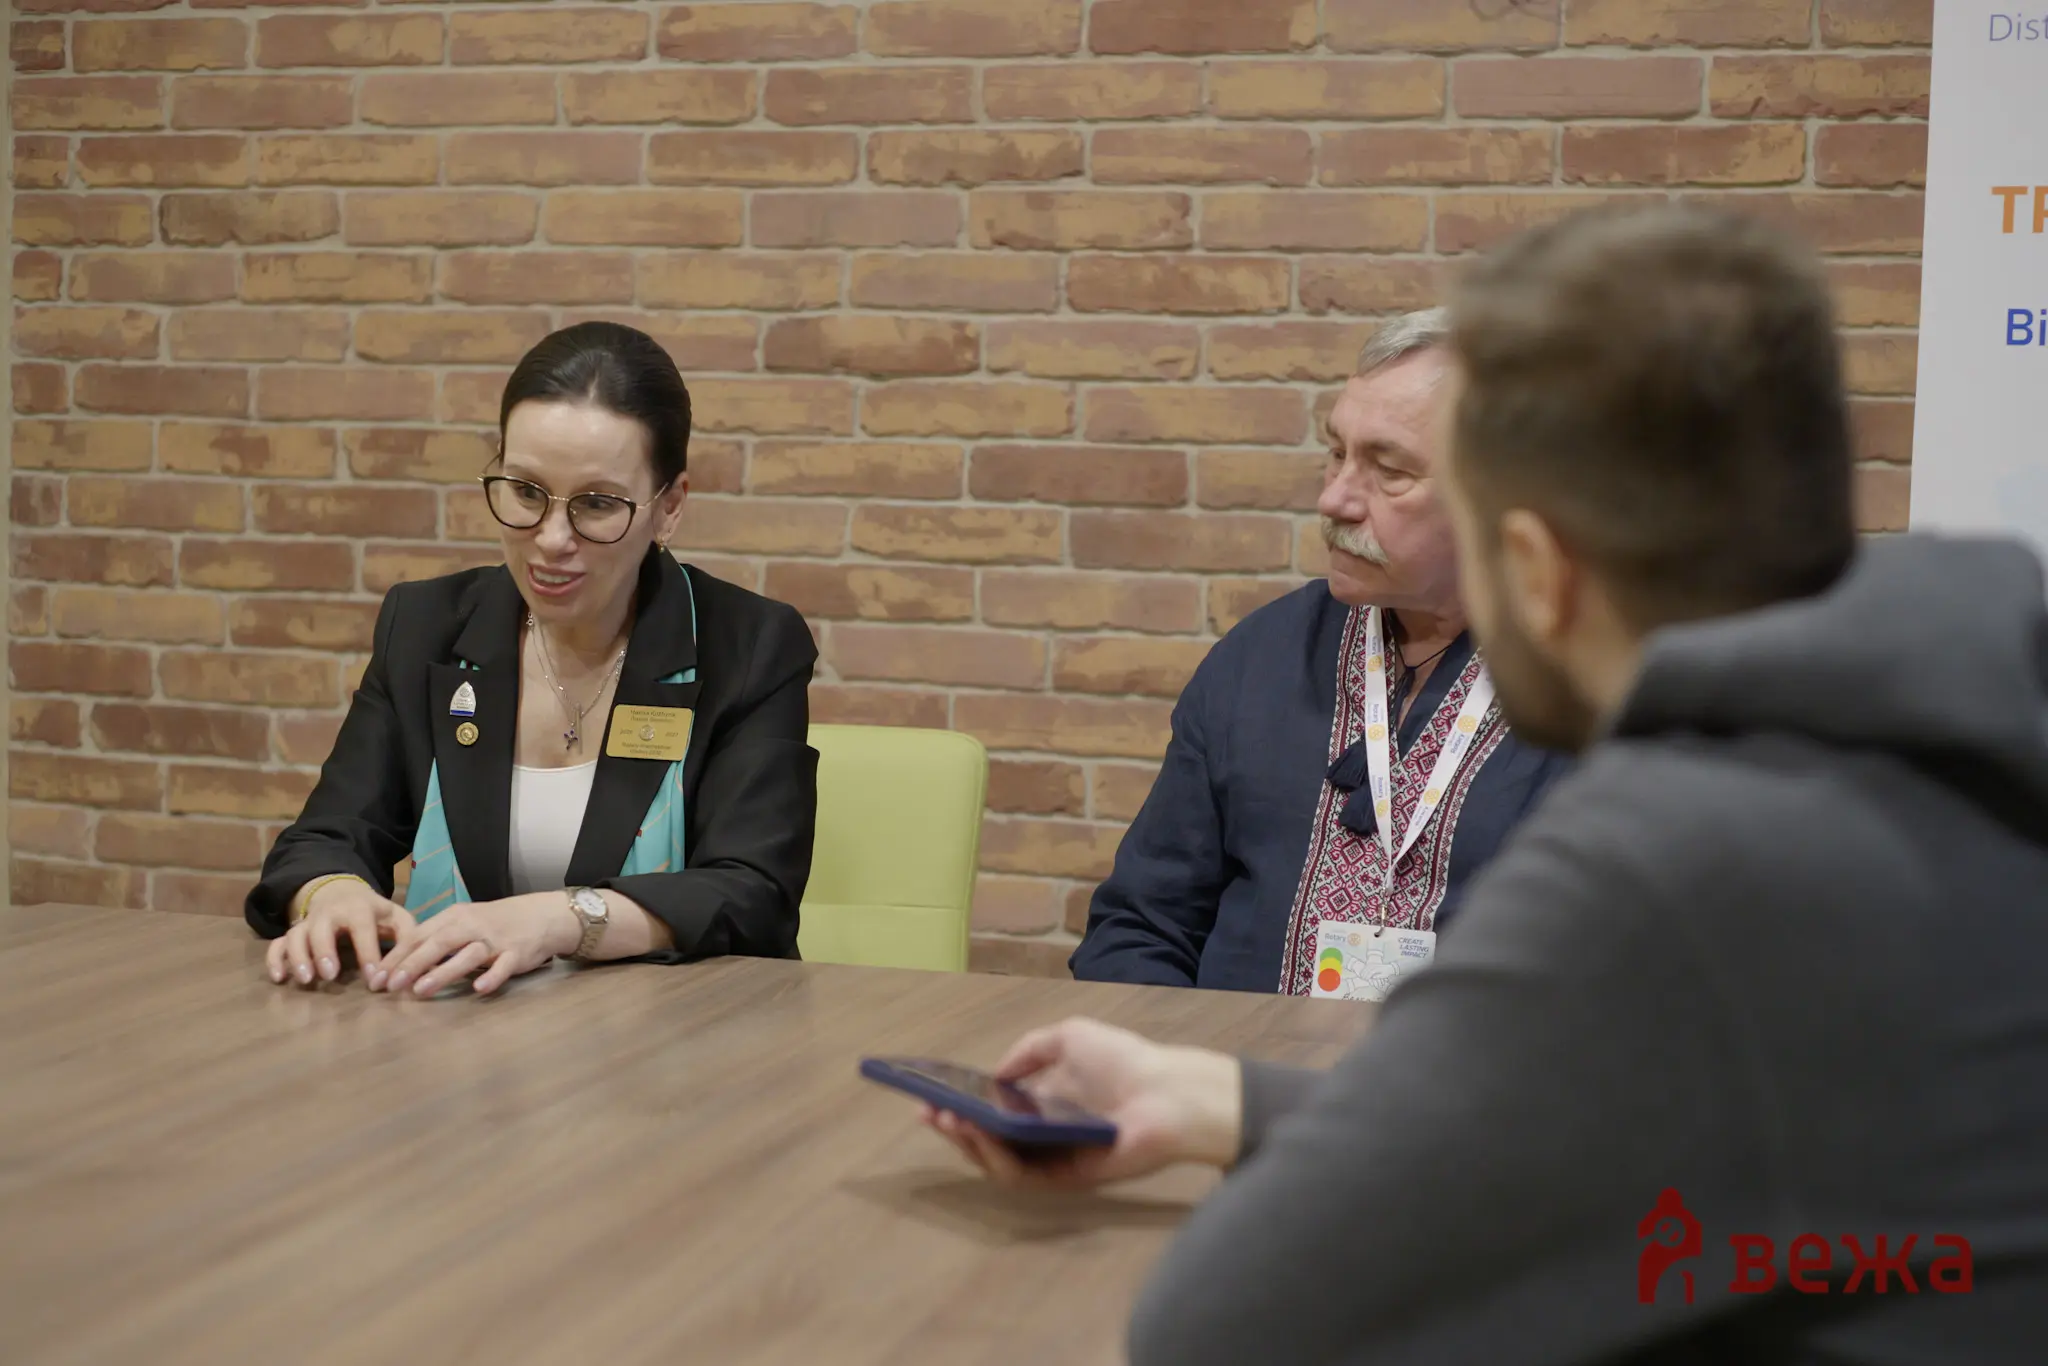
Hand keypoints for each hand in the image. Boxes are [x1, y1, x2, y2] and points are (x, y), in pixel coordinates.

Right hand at [266, 878, 411, 988]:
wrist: (343, 892)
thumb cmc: (376, 913)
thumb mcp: (399, 918)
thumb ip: (407, 940)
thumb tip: (402, 973)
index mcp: (360, 907)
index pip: (362, 927)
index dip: (368, 952)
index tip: (374, 979)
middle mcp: (330, 913)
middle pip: (321, 927)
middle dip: (324, 950)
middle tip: (330, 975)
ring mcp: (309, 922)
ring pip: (296, 935)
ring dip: (298, 956)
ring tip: (306, 980)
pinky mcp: (294, 933)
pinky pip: (277, 944)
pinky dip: (274, 959)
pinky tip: (279, 978)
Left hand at [375, 892, 578, 997]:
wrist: (541, 915)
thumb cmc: (495, 922)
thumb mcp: (463, 922)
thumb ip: (436, 940)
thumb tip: (401, 964)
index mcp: (454, 917)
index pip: (419, 935)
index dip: (396, 956)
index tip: (376, 977)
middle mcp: (472, 926)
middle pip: (438, 943)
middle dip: (412, 964)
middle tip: (391, 985)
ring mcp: (495, 940)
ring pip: (467, 955)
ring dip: (444, 972)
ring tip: (422, 990)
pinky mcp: (517, 953)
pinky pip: (504, 966)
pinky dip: (492, 976)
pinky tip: (479, 989)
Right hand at [923, 1017, 1242, 1189]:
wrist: (1168, 1092)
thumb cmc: (1124, 1060)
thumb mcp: (1069, 1037)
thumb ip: (1028, 1051)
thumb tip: (994, 1074)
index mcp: (1044, 1101)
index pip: (992, 1109)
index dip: (959, 1103)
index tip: (928, 1093)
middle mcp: (1044, 1133)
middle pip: (986, 1137)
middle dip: (953, 1126)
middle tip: (929, 1111)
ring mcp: (1052, 1157)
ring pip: (997, 1161)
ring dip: (968, 1143)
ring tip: (949, 1120)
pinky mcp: (1064, 1179)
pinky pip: (1021, 1176)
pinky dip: (996, 1157)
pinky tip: (982, 1135)